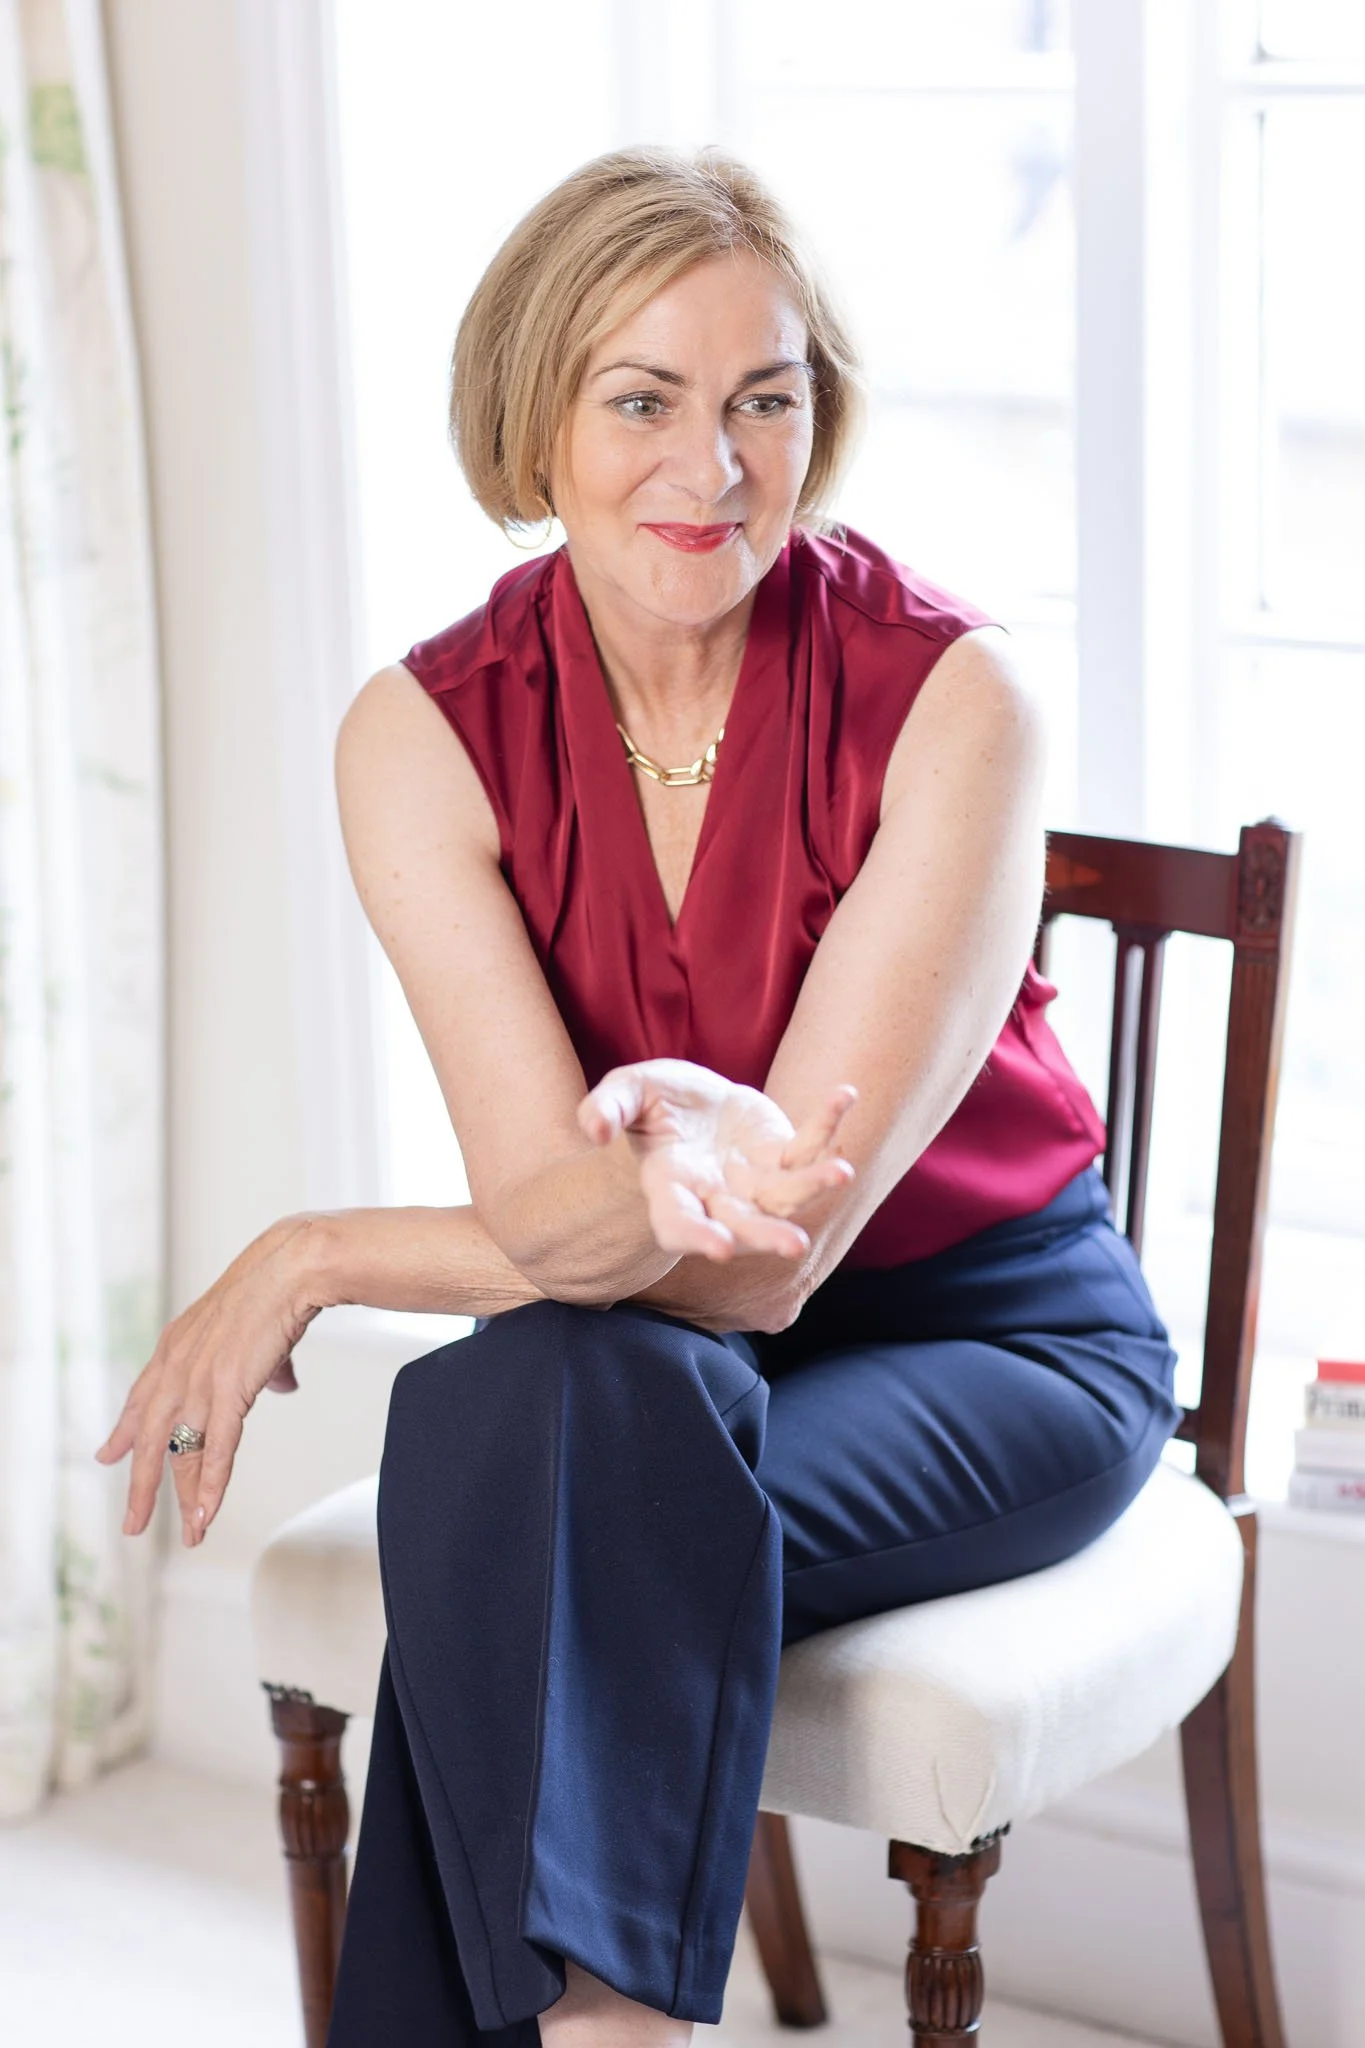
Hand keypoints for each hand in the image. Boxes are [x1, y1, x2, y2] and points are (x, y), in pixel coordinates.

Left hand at [93, 1216, 325, 1546]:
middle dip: (140, 1484)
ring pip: (179, 1453)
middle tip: (133, 1521)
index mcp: (176, 1344)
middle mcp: (177, 1366)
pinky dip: (211, 1487)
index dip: (123, 1431)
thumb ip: (262, 1362)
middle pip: (148, 1438)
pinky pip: (214, 1451)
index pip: (141, 1397)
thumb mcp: (253, 1326)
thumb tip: (283, 1384)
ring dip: (183, 1499)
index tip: (108, 1455)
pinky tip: (206, 1516)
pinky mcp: (227, 1391)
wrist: (292, 1266)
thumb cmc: (279, 1285)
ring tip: (188, 1535)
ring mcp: (199, 1381)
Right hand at [577, 1059, 856, 1261]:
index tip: (721, 1249)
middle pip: (742, 1226)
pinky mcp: (780, 1154)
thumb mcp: (624, 1092)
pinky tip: (844, 1094)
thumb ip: (605, 1108)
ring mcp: (753, 1180)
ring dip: (813, 1186)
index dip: (697, 1237)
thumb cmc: (649, 1103)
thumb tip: (593, 1129)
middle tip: (794, 1245)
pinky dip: (827, 1124)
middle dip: (767, 1236)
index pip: (680, 1223)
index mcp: (671, 1186)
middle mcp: (716, 1195)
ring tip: (842, 1172)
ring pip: (785, 1196)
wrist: (689, 1101)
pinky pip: (807, 1146)